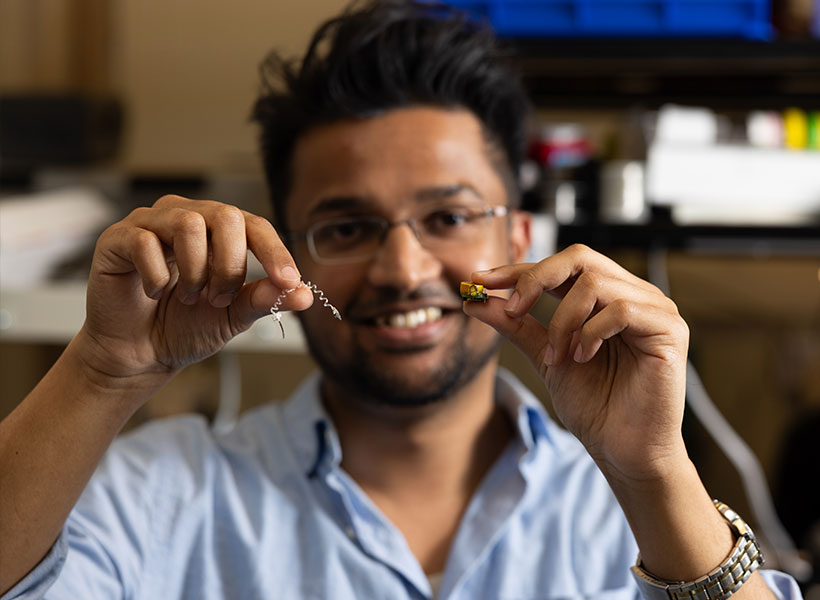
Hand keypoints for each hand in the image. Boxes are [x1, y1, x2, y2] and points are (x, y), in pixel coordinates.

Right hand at [77, 195, 313, 385]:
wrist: (138, 354)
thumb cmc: (184, 326)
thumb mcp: (233, 316)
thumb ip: (265, 300)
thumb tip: (305, 295)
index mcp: (219, 231)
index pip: (255, 225)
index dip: (275, 251)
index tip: (289, 281)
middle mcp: (187, 217)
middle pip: (225, 215)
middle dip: (231, 264)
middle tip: (220, 298)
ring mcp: (151, 223)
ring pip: (187, 223)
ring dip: (195, 270)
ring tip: (189, 297)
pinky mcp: (118, 238)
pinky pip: (144, 242)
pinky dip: (157, 276)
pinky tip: (155, 294)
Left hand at [464, 244, 689, 483]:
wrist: (622, 450)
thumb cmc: (594, 405)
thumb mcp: (545, 357)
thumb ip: (516, 325)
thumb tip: (476, 299)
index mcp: (603, 298)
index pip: (560, 266)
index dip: (519, 270)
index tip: (479, 281)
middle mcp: (631, 294)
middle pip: (579, 257)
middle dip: (536, 279)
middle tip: (514, 310)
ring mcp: (654, 308)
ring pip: (595, 283)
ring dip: (564, 321)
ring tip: (559, 357)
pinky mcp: (669, 329)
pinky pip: (621, 309)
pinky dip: (591, 332)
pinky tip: (584, 357)